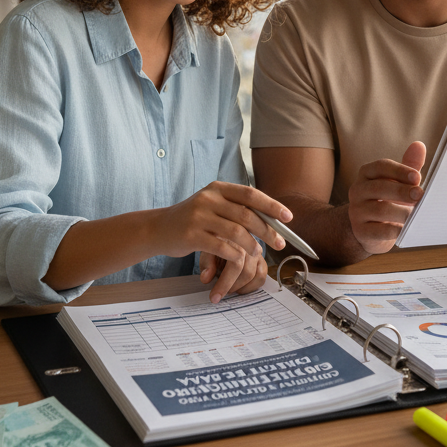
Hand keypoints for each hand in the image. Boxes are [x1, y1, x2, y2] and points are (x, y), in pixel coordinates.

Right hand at [156, 182, 290, 302]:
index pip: (251, 194)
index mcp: (218, 188)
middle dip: (267, 230)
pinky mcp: (191, 235)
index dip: (272, 205)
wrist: (158, 228)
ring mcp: (198, 216)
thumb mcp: (213, 205)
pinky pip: (221, 246)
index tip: (288, 217)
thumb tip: (272, 219)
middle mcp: (208, 198)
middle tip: (279, 243)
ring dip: (252, 245)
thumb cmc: (192, 219)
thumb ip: (237, 208)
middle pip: (247, 214)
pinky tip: (240, 258)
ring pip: (236, 231)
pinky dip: (235, 254)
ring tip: (258, 253)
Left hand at [198, 247, 269, 303]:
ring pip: (256, 275)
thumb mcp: (206, 250)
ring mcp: (257, 252)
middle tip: (222, 294)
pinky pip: (262, 276)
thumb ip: (206, 263)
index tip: (214, 297)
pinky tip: (240, 287)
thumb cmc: (215, 245)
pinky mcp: (262, 259)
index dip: (225, 284)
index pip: (235, 265)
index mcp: (235, 240)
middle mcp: (250, 245)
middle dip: (233, 287)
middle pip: (247, 272)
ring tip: (231, 289)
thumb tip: (206, 279)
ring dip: (243, 287)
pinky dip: (252, 286)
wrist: (225, 236)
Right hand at [347, 141, 425, 253]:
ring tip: (417, 215)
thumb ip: (409, 165)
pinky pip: (378, 231)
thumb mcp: (399, 182)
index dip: (399, 170)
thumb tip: (419, 145)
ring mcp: (356, 211)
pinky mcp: (360, 231)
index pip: (380, 166)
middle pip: (379, 187)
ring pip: (379, 210)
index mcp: (366, 174)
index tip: (417, 177)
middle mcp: (357, 190)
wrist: (372, 230)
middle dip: (402, 191)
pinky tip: (406, 229)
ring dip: (401, 212)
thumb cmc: (388, 200)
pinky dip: (395, 231)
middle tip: (419, 195)